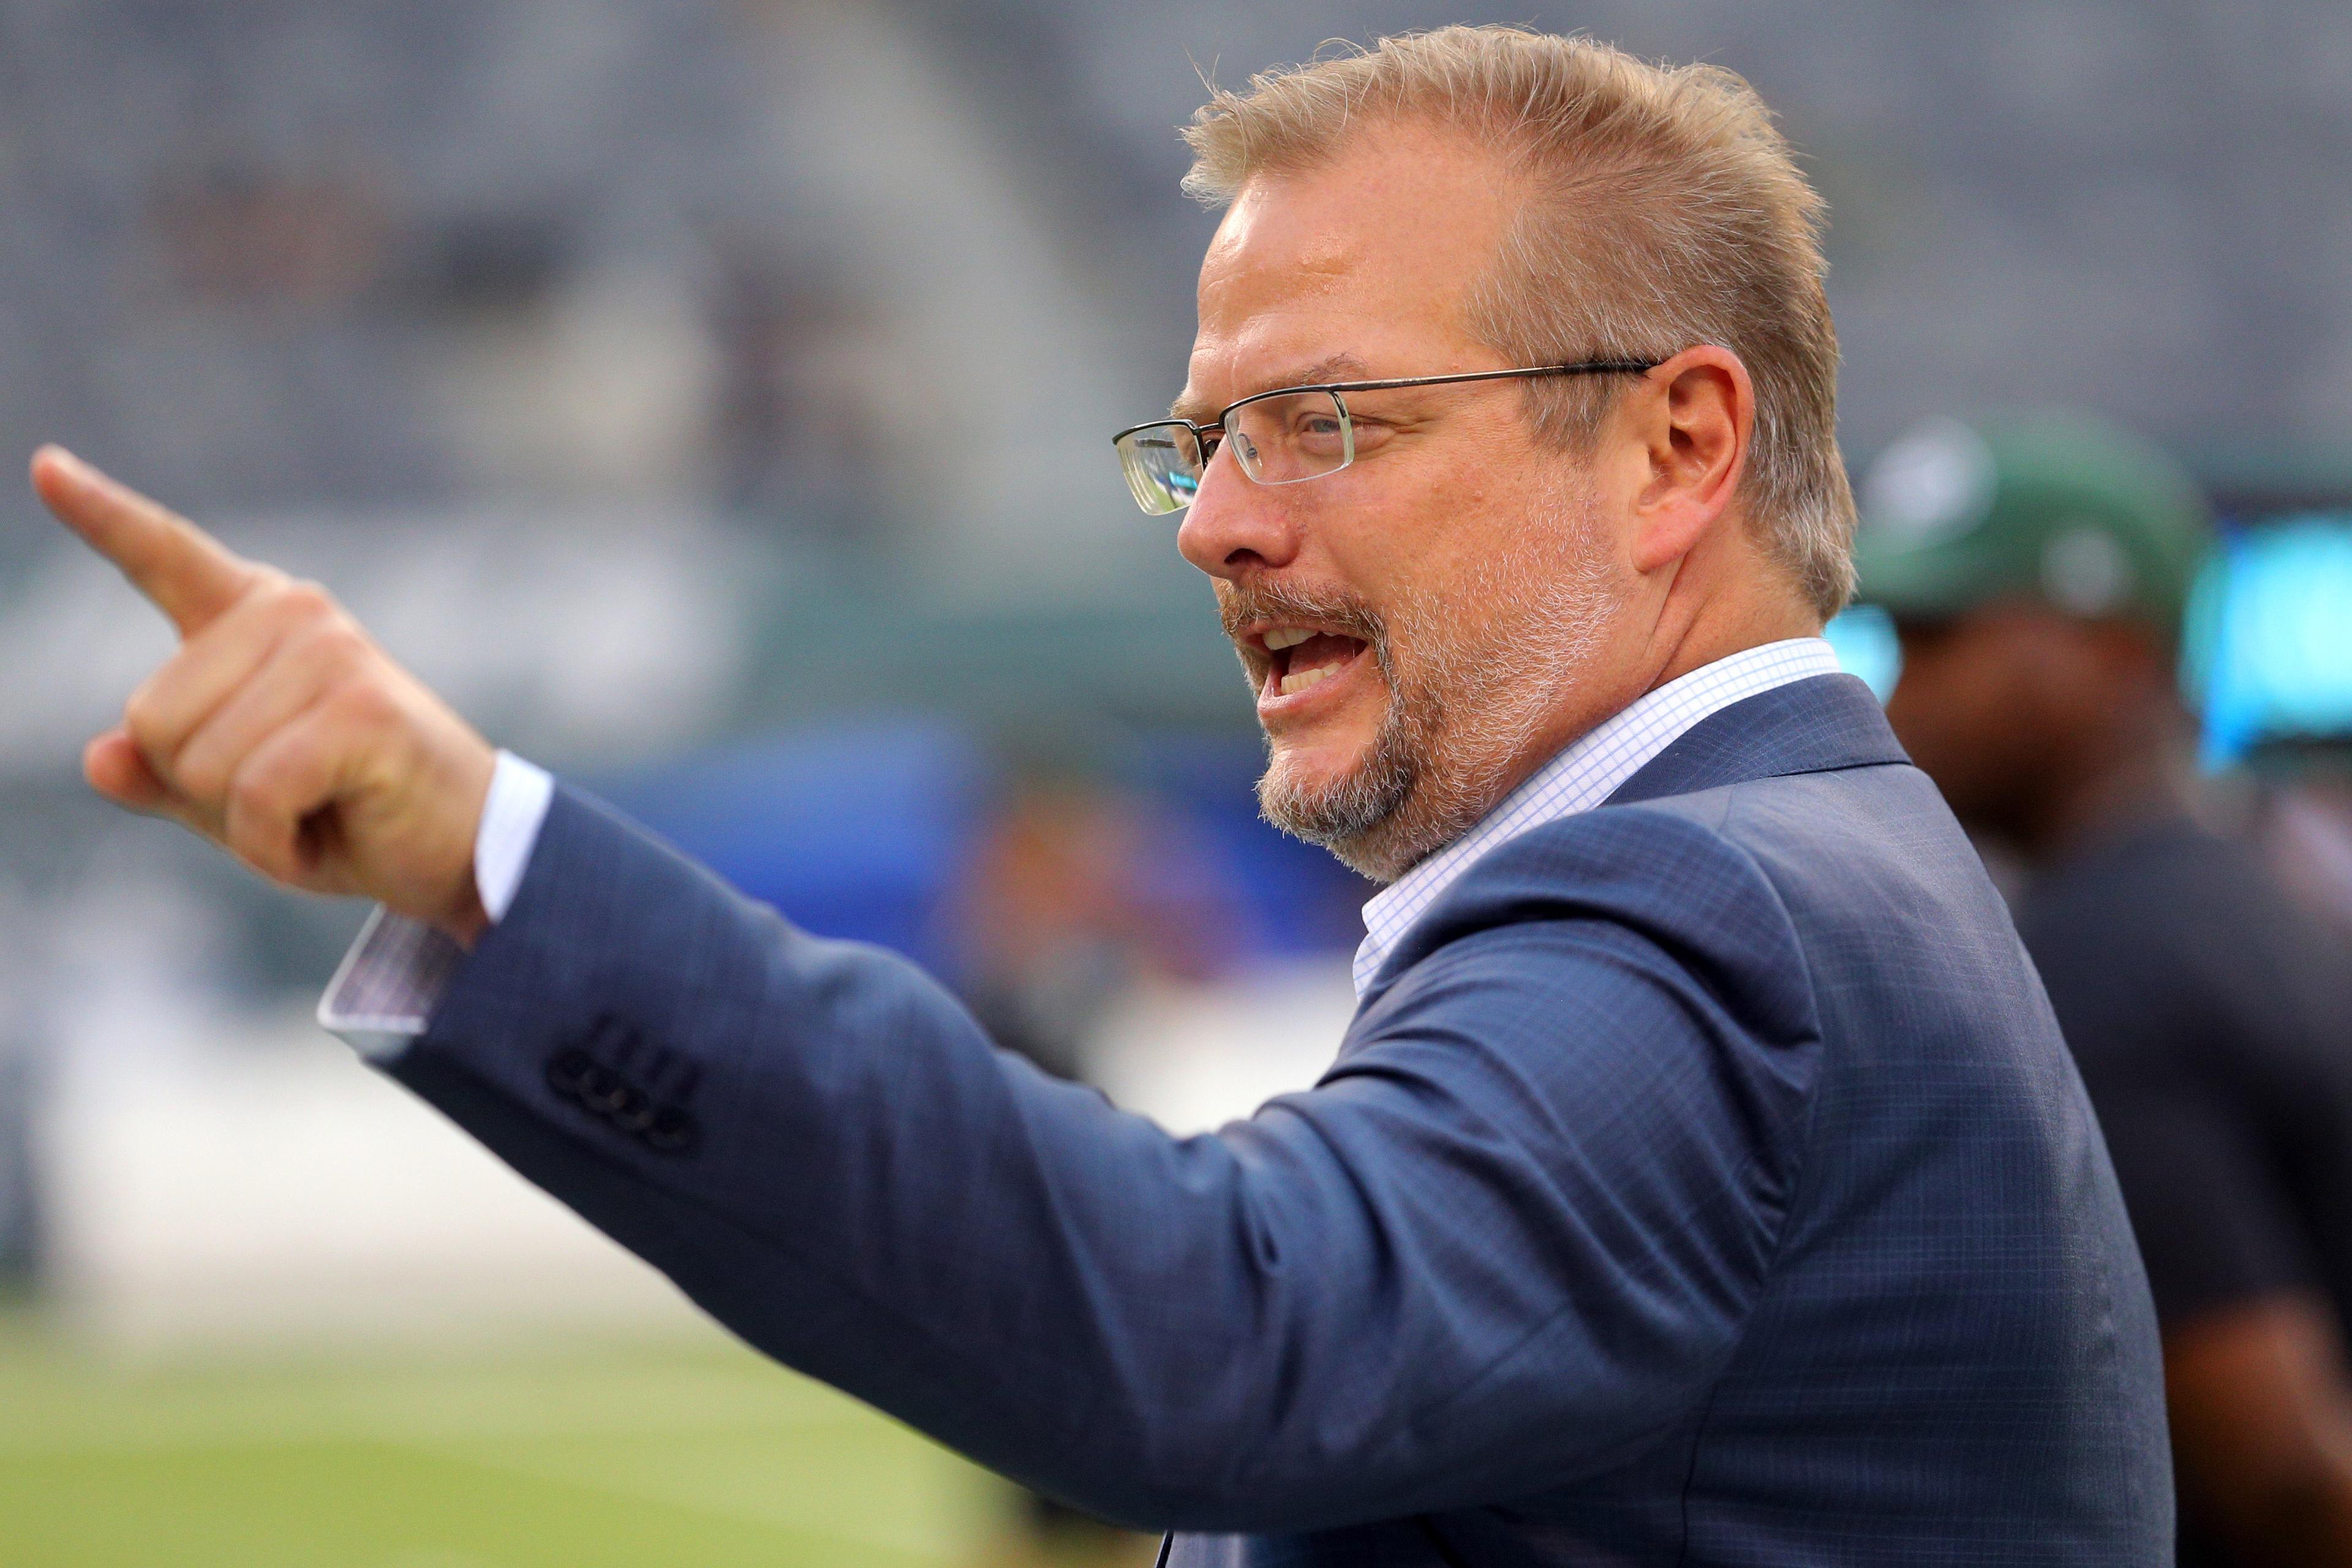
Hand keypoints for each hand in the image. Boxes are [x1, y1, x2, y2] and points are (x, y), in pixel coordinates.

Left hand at [31, 446, 496, 941]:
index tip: (45, 466)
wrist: (464, 848)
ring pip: (198, 763)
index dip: (100, 513)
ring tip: (319, 812)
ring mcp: (332, 652)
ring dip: (246, 824)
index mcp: (255, 617)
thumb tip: (99, 756)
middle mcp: (294, 613)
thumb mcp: (233, 799)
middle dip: (202, 789)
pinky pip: (254, 796)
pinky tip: (326, 834)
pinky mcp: (360, 710)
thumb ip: (161, 774)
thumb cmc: (347, 811)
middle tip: (291, 798)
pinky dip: (275, 846)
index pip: (164, 554)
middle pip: (151, 719)